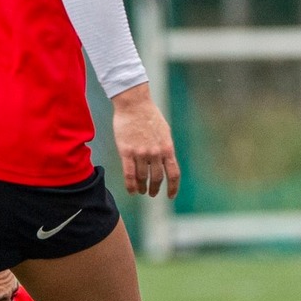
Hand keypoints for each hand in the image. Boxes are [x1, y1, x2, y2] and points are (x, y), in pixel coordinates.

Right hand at [112, 83, 181, 197]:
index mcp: (167, 148)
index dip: (173, 187)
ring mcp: (141, 153)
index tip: (171, 196)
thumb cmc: (150, 116)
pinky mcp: (126, 151)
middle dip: (155, 188)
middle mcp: (156, 153)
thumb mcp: (165, 132)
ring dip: (142, 187)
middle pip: (157, 178)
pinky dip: (131, 185)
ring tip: (141, 191)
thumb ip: (165, 147)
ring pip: (142, 178)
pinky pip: (128, 174)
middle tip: (152, 193)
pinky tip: (132, 191)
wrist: (134, 105)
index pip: (173, 174)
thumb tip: (166, 160)